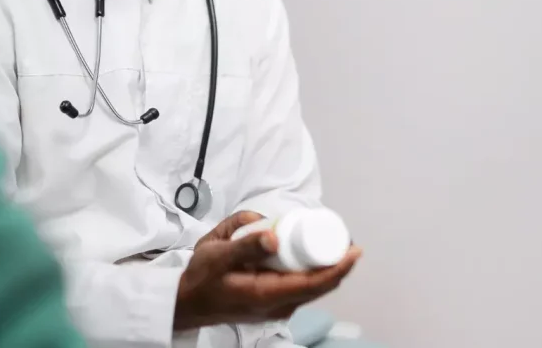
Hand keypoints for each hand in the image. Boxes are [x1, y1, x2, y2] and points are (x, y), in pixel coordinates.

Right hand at [174, 212, 361, 331]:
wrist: (186, 302)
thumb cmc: (200, 278)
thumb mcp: (217, 254)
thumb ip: (245, 243)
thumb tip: (275, 233)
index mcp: (267, 295)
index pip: (315, 284)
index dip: (339, 267)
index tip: (354, 250)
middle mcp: (279, 306)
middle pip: (320, 286)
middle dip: (336, 262)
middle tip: (342, 235)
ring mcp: (277, 307)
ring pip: (311, 286)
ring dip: (323, 265)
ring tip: (326, 239)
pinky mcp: (273, 303)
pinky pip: (300, 286)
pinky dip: (309, 269)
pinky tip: (305, 252)